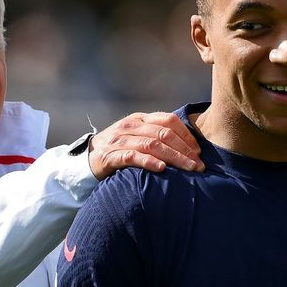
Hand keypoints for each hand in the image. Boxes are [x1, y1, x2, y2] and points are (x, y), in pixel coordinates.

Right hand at [88, 112, 204, 179]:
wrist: (87, 159)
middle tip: (199, 165)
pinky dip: (148, 161)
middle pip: (163, 134)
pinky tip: (161, 169)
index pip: (168, 120)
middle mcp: (130, 126)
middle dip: (184, 149)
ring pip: (151, 145)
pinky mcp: (110, 156)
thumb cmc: (120, 149)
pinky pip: (132, 156)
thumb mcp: (137, 136)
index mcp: (140, 118)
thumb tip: (190, 146)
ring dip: (173, 157)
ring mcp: (119, 140)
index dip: (186, 135)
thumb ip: (157, 135)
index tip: (199, 151)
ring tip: (188, 168)